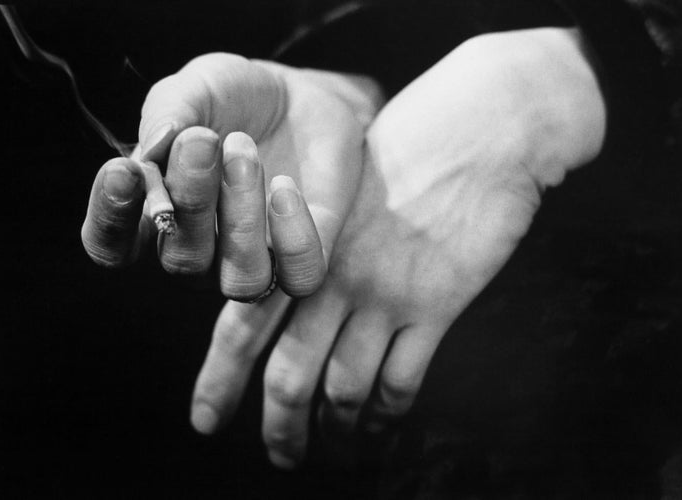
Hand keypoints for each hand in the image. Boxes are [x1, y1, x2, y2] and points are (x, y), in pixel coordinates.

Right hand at [81, 53, 382, 298]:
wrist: (302, 97)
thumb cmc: (235, 99)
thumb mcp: (198, 87)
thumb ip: (169, 110)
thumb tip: (155, 147)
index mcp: (154, 216)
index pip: (112, 247)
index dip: (111, 219)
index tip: (123, 169)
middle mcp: (198, 250)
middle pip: (181, 260)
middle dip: (188, 198)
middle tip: (201, 140)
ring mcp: (252, 262)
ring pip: (242, 280)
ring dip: (242, 219)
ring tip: (243, 151)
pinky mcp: (305, 260)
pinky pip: (299, 276)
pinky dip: (293, 234)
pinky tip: (284, 184)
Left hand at [190, 27, 605, 467]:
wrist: (475, 132)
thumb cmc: (404, 150)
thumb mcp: (340, 187)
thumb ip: (310, 243)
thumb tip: (292, 298)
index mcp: (298, 248)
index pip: (241, 324)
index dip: (219, 380)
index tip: (207, 421)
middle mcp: (330, 279)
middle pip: (287, 374)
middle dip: (278, 427)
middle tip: (279, 456)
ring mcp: (383, 296)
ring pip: (343, 389)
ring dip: (333, 431)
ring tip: (333, 449)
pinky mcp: (434, 307)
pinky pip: (401, 381)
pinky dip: (387, 416)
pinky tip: (382, 426)